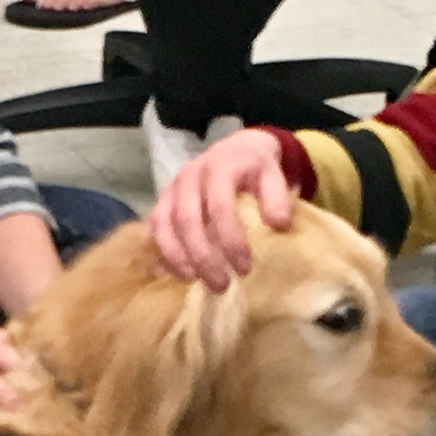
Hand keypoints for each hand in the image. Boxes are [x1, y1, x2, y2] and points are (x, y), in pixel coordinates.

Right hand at [149, 128, 294, 290]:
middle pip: (187, 220)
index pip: (220, 206)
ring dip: (179, 258)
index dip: (230, 240)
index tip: (244, 268)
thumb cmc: (254, 170)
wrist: (234, 151)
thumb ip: (278, 197)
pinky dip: (166, 255)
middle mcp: (190, 175)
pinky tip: (184, 274)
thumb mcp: (273, 175)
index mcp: (219, 166)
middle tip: (221, 285)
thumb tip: (279, 225)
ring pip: (165, 226)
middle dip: (203, 257)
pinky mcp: (162, 202)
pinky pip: (156, 231)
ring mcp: (172, 189)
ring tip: (196, 281)